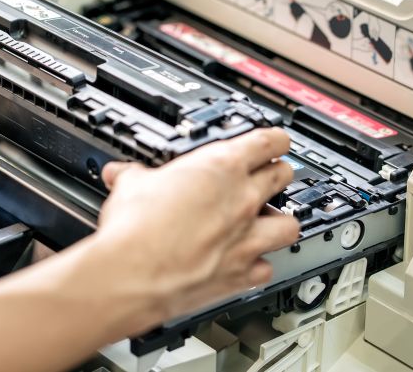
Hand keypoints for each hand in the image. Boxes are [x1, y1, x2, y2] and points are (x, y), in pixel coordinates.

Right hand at [92, 128, 298, 329]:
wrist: (131, 273)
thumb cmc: (134, 228)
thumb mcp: (131, 185)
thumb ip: (133, 175)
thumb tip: (123, 172)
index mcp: (221, 167)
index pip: (268, 141)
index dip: (275, 139)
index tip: (274, 141)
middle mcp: (242, 201)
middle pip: (283, 176)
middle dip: (277, 174)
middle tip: (266, 176)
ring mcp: (246, 239)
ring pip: (289, 224)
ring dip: (280, 221)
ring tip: (266, 222)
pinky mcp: (241, 274)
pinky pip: (265, 268)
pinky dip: (258, 266)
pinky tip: (245, 263)